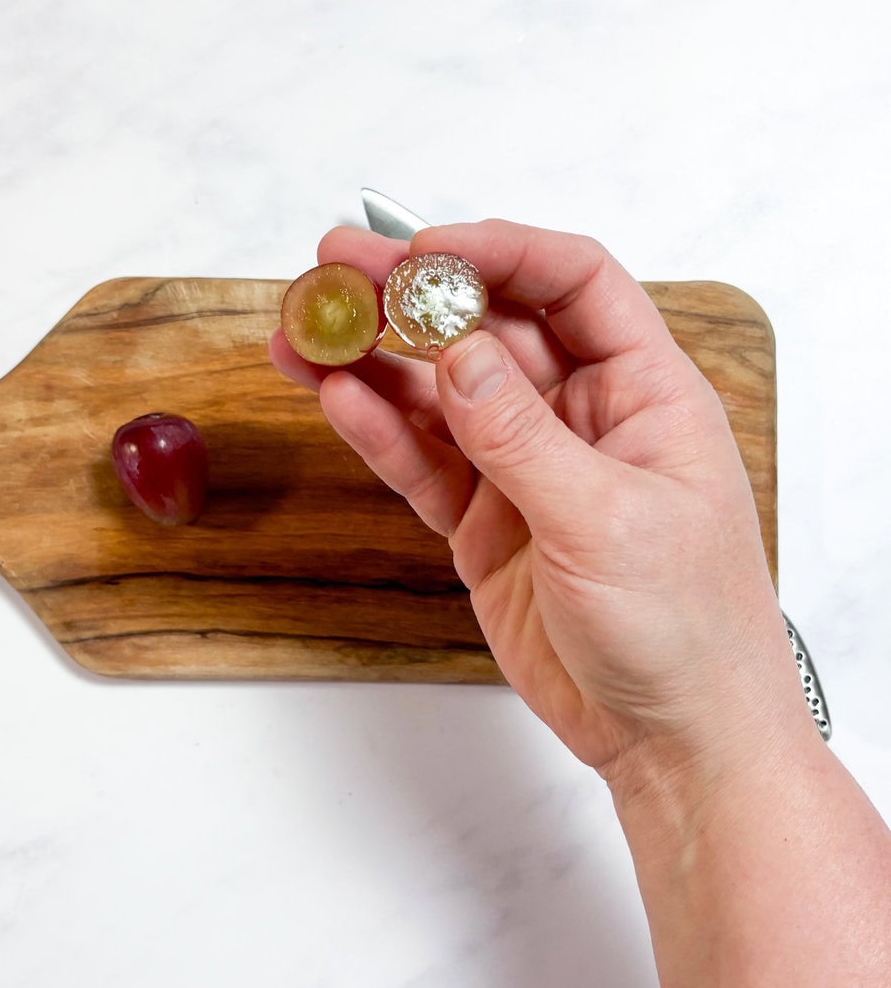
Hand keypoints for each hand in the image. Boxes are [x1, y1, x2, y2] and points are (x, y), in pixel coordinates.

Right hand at [270, 220, 814, 777]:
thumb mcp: (605, 521)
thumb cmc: (683, 629)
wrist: (670, 738)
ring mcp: (526, 472)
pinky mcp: (486, 524)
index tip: (422, 249)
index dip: (498, 252)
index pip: (572, 284)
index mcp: (643, 394)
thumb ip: (522, 437)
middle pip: (489, 331)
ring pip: (441, 398)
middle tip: (336, 268)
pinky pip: (426, 465)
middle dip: (413, 298)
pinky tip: (339, 401)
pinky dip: (383, 436)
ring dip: (375, 365)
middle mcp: (581, 419)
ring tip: (304, 335)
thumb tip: (458, 353)